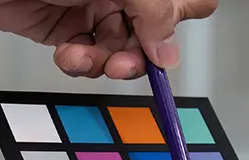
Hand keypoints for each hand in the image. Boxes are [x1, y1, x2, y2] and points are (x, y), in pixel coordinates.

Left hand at [0, 0, 218, 78]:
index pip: (186, 0)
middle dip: (140, 55)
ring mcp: (93, 8)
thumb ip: (153, 11)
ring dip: (106, 64)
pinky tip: (69, 55)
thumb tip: (168, 53)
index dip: (180, 19)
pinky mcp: (62, 28)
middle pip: (153, 34)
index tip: (164, 40)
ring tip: (89, 59)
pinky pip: (85, 58)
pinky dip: (79, 64)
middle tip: (125, 62)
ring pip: (119, 52)